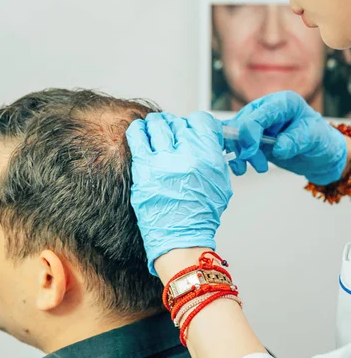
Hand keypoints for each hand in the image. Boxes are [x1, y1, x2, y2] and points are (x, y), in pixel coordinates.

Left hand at [126, 111, 232, 274]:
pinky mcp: (143, 168)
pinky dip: (138, 130)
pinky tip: (140, 132)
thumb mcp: (219, 182)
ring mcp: (163, 160)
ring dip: (157, 125)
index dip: (195, 123)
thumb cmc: (200, 214)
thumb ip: (213, 156)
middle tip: (173, 134)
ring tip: (155, 130)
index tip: (191, 128)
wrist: (181, 237)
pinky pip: (136, 137)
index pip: (201, 120)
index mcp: (208, 155)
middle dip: (176, 126)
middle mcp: (186, 154)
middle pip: (177, 122)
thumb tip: (205, 139)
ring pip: (156, 125)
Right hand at [224, 91, 346, 184]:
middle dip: (245, 146)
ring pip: (234, 135)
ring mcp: (256, 123)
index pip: (259, 114)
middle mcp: (266, 109)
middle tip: (259, 164)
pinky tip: (240, 168)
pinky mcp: (251, 138)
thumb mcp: (314, 138)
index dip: (250, 131)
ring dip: (240, 154)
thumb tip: (278, 148)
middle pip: (241, 124)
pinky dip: (234, 156)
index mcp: (283, 103)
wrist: (318, 154)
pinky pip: (235, 144)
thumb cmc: (319, 139)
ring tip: (259, 167)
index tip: (250, 151)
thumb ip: (296, 140)